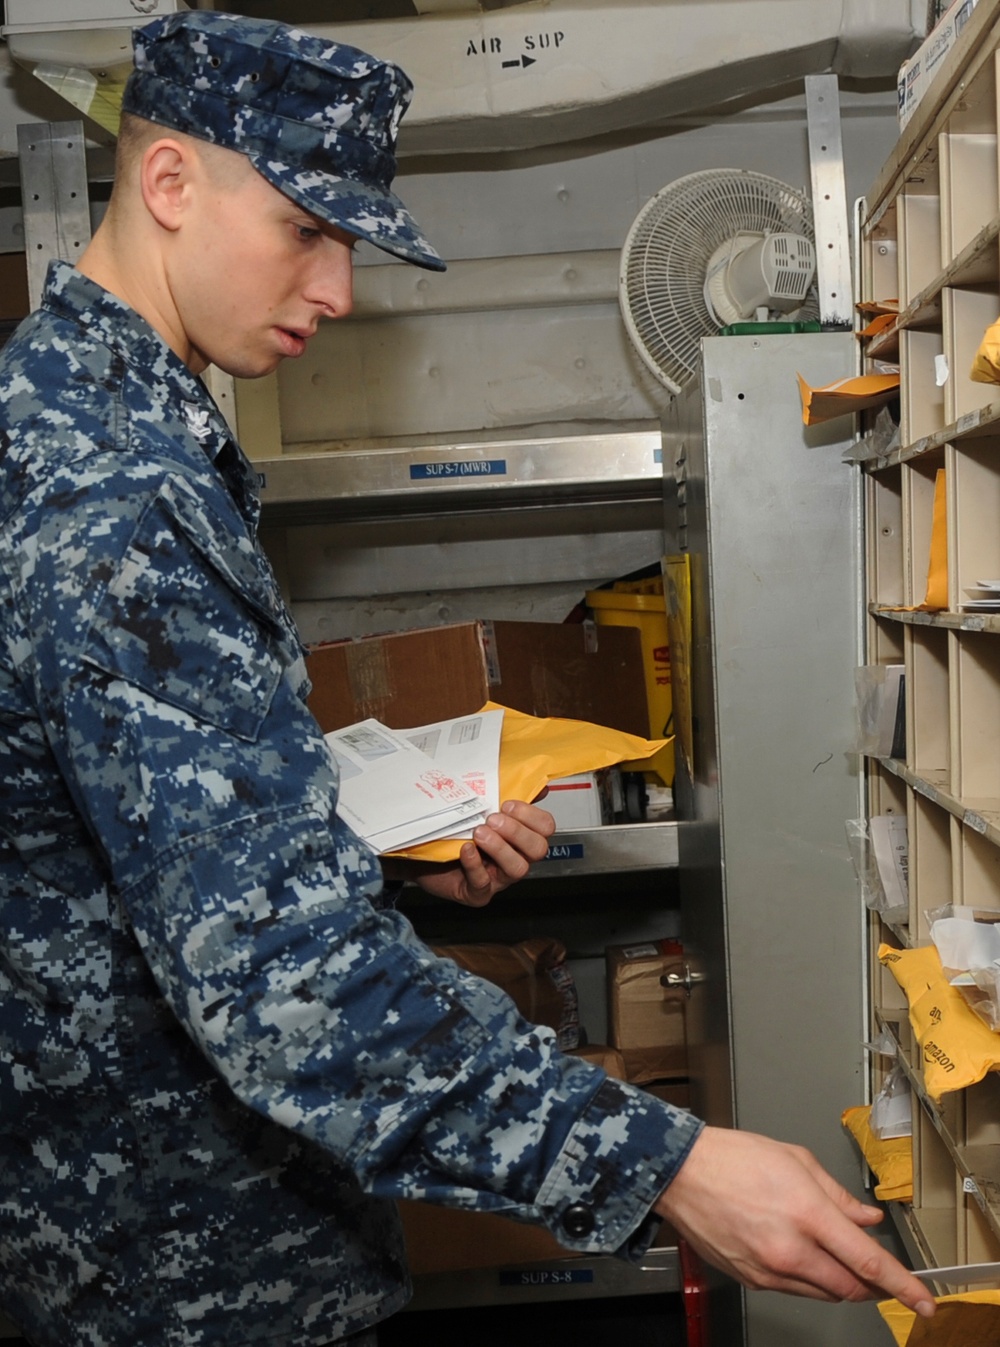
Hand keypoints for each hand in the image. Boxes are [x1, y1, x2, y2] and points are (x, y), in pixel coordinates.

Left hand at [407, 799, 554, 906]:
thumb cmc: (454, 830)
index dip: (531, 815)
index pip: (545, 827)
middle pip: (538, 849)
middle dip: (517, 831)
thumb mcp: (480, 808)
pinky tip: (466, 850)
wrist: (423, 851)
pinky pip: (483, 884)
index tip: (507, 804)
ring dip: (500, 848)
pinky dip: (475, 865)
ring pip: (517, 869)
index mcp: (520, 836)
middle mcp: (515, 857)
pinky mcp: (476, 893)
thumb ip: (507, 794)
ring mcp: (498, 878)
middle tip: (492, 819)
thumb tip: (538, 786)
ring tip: (479, 833)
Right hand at [656, 1126, 935, 1317]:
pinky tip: (798, 1252)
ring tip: (831, 1253)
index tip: (922, 1300)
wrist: (680, 1173)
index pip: (868, 1261)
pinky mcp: (752, 1280)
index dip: (902, 1285)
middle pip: (850, 1287)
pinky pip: (794, 1290)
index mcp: (806, 1213)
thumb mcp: (795, 1160)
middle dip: (871, 1284)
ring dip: (839, 1281)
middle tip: (877, 1271)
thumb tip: (865, 1218)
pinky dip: (807, 1278)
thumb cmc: (732, 1157)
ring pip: (824, 1293)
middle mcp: (789, 1250)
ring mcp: (769, 1270)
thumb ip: (838, 1194)